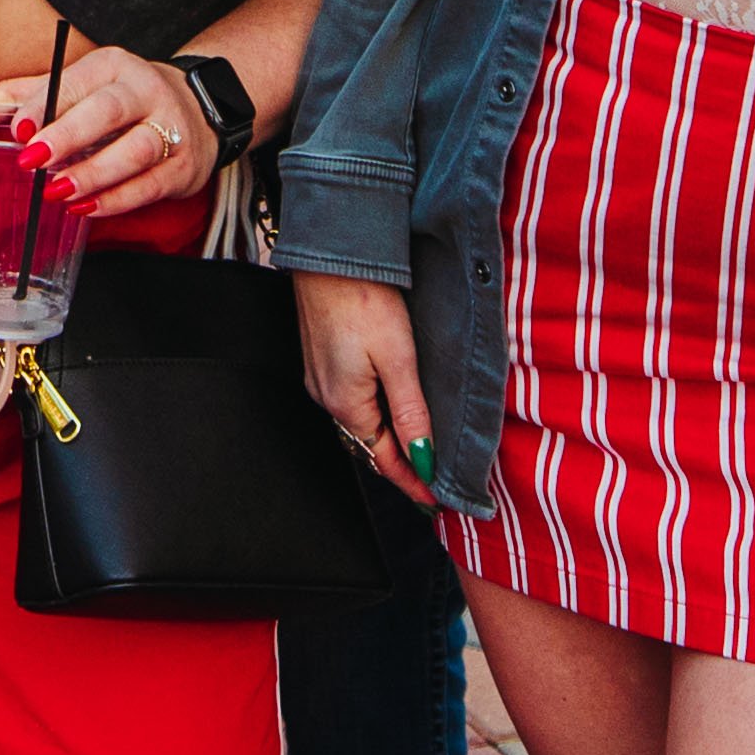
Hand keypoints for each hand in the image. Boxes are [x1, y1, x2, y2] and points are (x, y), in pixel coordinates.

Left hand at [29, 40, 225, 222]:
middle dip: (69, 135)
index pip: (76, 82)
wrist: (199, 108)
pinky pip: (149, 185)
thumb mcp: (79, 86)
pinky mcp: (183, 166)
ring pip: (135, 150)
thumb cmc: (123, 100)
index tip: (18, 129)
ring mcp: (171, 128)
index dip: (44, 105)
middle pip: (108, 111)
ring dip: (94, 173)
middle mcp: (146, 91)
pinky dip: (116, 200)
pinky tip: (86, 207)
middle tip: (34, 158)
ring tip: (58, 190)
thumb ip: (27, 96)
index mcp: (113, 66)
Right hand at [296, 272, 434, 498]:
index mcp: (346, 403)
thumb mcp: (398, 358)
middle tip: (431, 482)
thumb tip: (422, 458)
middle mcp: (327, 396)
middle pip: (370, 444)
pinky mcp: (321, 358)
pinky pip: (350, 401)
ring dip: (387, 440)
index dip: (412, 482)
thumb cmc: (364, 298)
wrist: (330, 254)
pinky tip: (390, 410)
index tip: (435, 501)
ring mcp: (320, 377)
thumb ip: (411, 411)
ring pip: (359, 423)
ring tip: (416, 452)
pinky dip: (374, 416)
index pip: (384, 459)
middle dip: (400, 465)